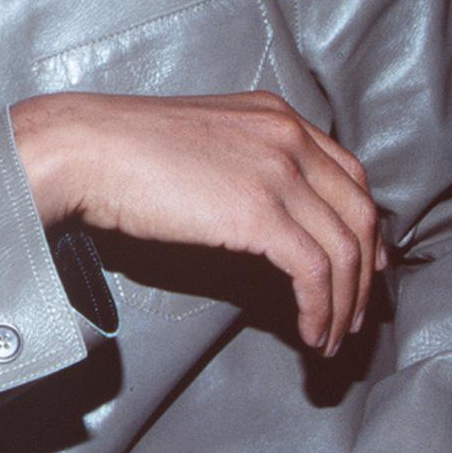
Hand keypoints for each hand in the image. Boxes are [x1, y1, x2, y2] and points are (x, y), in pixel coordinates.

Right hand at [10, 91, 387, 352]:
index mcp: (276, 116)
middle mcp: (288, 136)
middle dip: (365, 276)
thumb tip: (262, 214)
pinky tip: (310, 330)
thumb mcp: (204, 140)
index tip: (361, 268)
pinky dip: (320, 308)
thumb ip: (244, 162)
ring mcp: (278, 171)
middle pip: (359, 213)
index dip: (363, 229)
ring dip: (345, 304)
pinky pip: (314, 270)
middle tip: (356, 315)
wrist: (86, 149)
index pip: (348, 175)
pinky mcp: (259, 211)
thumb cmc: (123, 150)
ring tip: (331, 336)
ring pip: (344, 248)